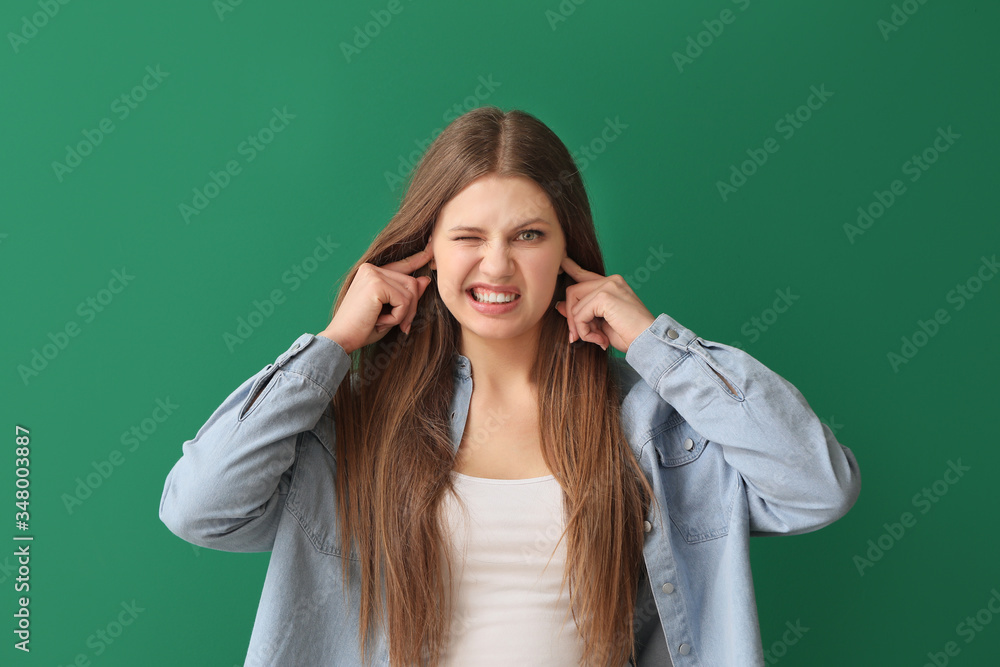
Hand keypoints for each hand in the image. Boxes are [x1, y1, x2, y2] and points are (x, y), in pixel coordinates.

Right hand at [318, 240, 433, 353]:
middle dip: (411, 308)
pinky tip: (380, 321)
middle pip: (411, 283)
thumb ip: (406, 294)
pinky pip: (404, 301)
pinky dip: (398, 317)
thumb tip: (425, 279)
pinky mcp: (376, 284)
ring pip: (410, 292)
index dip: (419, 258)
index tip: (431, 246)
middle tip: (401, 326)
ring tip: (384, 322)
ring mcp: (373, 274)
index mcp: (372, 272)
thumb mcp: (391, 310)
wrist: (341, 339)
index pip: (402, 265)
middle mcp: (371, 268)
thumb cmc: (363, 328)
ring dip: (404, 314)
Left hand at [554, 257, 655, 352]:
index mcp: (612, 284)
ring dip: (579, 327)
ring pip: (574, 304)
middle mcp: (610, 280)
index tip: (562, 261)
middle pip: (573, 292)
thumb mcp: (600, 323)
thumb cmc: (629, 334)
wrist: (648, 341)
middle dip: (572, 318)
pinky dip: (584, 331)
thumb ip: (581, 312)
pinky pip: (580, 314)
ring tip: (595, 339)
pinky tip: (599, 339)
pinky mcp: (604, 296)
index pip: (585, 274)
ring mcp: (608, 286)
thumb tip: (558, 305)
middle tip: (577, 337)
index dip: (571, 268)